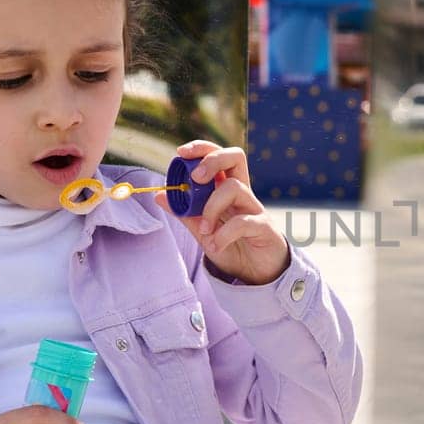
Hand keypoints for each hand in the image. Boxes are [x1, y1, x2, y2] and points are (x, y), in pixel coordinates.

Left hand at [158, 140, 290, 285]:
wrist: (256, 274)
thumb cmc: (232, 247)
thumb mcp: (202, 230)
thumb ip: (185, 213)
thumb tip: (159, 196)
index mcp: (228, 190)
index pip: (220, 157)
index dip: (202, 149)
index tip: (181, 153)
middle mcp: (244, 193)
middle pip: (235, 157)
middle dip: (212, 161)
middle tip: (195, 178)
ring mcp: (255, 208)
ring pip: (234, 188)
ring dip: (211, 208)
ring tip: (204, 231)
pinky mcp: (264, 227)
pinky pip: (242, 222)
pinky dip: (222, 235)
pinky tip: (215, 246)